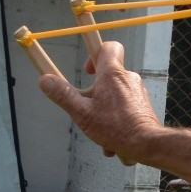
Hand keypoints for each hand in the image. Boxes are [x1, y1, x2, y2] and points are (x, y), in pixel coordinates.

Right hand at [38, 41, 162, 166]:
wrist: (146, 145)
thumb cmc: (115, 128)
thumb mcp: (82, 113)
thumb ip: (63, 95)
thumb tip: (44, 79)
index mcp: (112, 74)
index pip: (108, 47)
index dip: (95, 52)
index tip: (87, 70)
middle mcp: (128, 78)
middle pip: (108, 75)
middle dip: (95, 92)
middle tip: (88, 108)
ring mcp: (137, 91)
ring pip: (115, 95)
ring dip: (105, 111)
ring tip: (101, 131)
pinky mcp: (143, 105)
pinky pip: (125, 107)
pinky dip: (116, 119)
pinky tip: (112, 139)